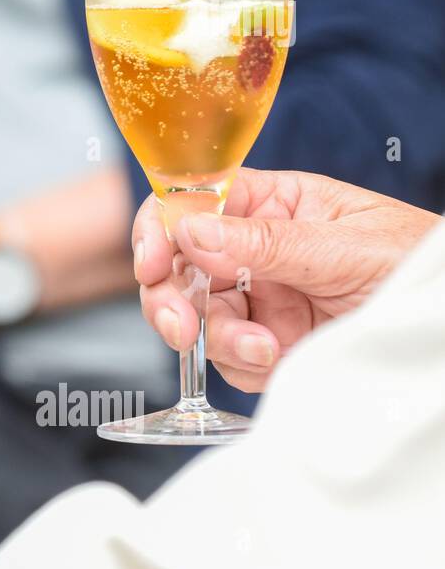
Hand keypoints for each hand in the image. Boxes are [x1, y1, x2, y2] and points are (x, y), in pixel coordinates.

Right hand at [133, 168, 437, 391]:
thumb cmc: (422, 267)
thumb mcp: (349, 248)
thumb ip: (268, 242)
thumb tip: (192, 230)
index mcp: (274, 204)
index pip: (193, 203)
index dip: (159, 230)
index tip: (150, 265)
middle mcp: (256, 249)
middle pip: (179, 266)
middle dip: (173, 299)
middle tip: (181, 329)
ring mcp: (262, 299)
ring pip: (198, 318)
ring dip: (221, 339)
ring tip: (269, 350)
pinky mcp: (271, 344)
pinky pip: (228, 359)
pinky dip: (244, 366)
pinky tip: (280, 360)